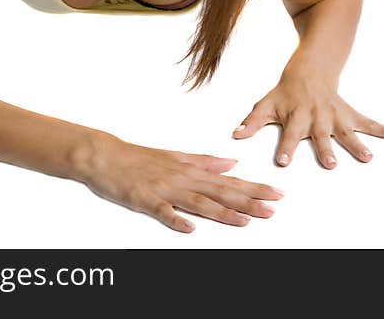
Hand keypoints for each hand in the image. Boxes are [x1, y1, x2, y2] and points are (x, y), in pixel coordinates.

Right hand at [74, 133, 283, 232]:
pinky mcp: (145, 199)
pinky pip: (162, 211)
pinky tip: (190, 228)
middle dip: (249, 201)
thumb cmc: (140, 158)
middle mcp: (183, 178)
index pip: (230, 181)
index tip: (276, 193)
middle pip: (221, 192)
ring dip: (223, 212)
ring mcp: (165, 189)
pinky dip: (175, 219)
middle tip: (273, 208)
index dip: (255, 188)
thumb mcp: (177, 156)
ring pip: (199, 203)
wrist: (106, 155)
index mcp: (191, 170)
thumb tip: (231, 163)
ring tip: (245, 220)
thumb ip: (205, 162)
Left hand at [232, 72, 383, 168]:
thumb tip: (235, 136)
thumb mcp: (267, 103)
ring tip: (368, 157)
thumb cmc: (287, 90)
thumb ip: (252, 121)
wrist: (312, 67)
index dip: (286, 146)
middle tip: (330, 164)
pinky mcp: (349, 113)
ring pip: (348, 131)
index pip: (290, 133)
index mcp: (297, 116)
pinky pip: (369, 121)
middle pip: (322, 134)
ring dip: (358, 143)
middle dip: (326, 148)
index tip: (283, 161)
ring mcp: (336, 115)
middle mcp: (318, 117)